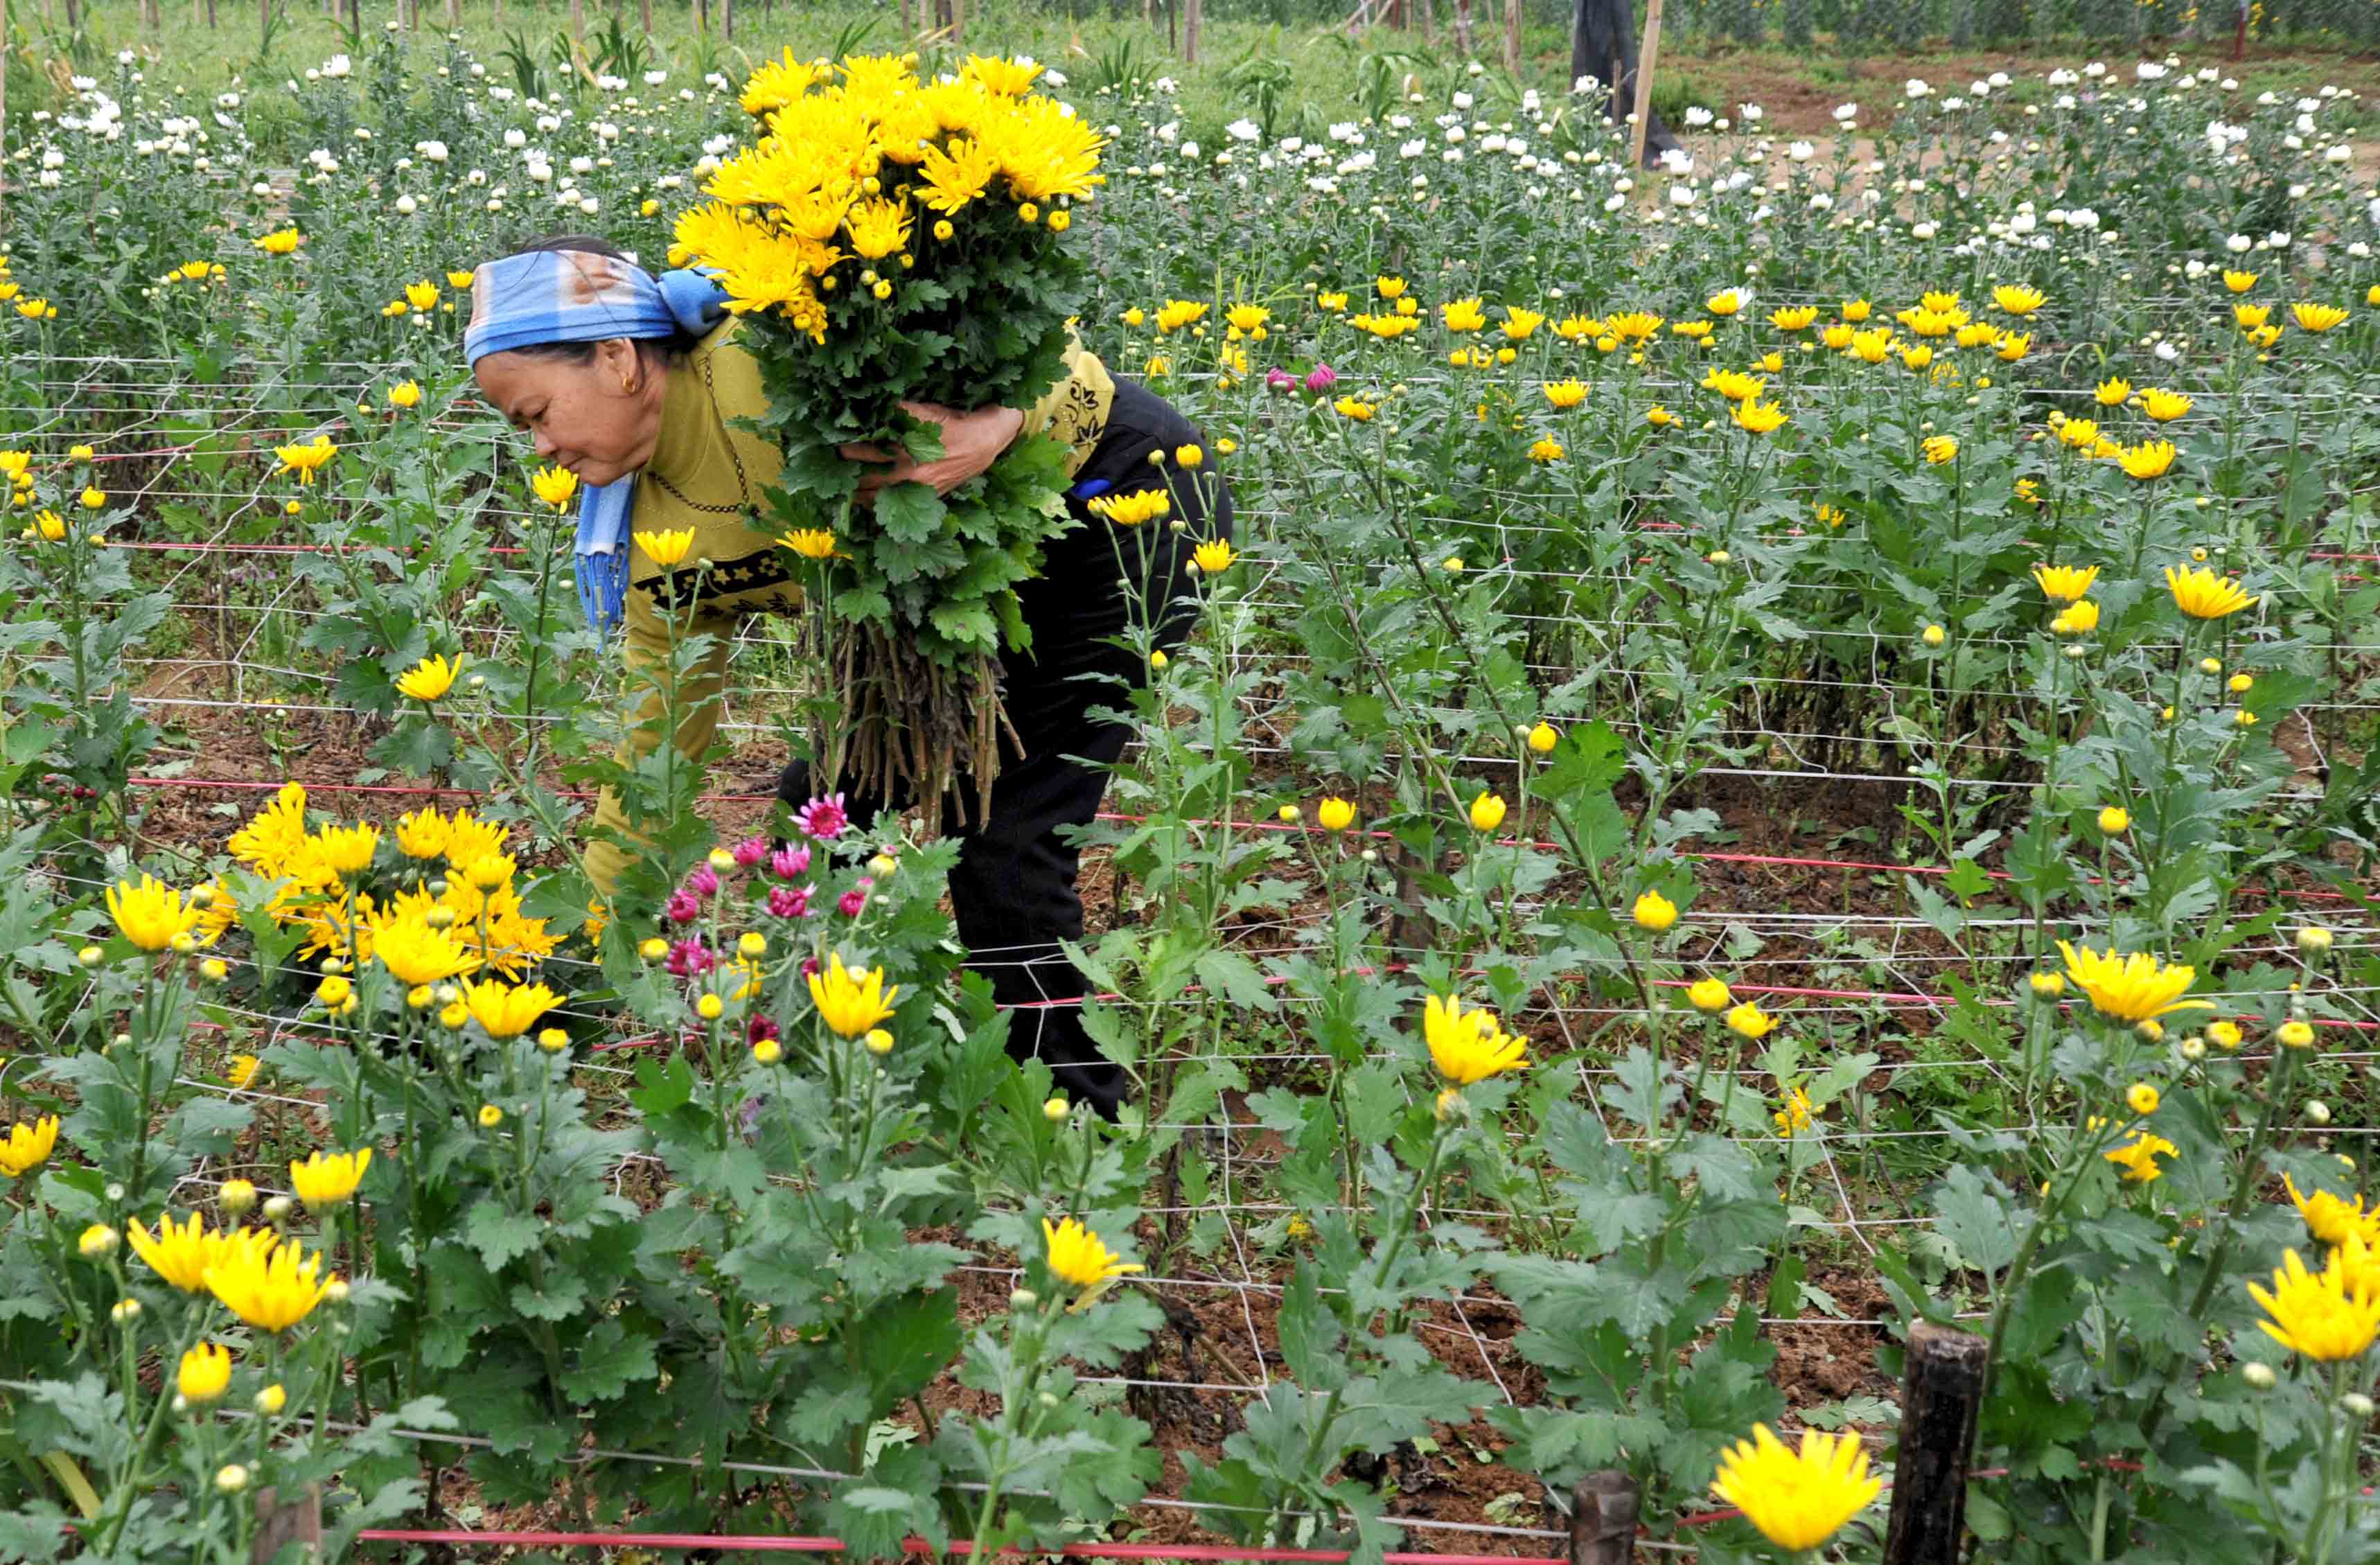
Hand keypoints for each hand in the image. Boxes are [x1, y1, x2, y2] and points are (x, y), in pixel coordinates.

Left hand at [841, 400, 1025, 503]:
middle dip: (847, 474)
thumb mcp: (925, 412)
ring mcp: (918, 490)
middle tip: (831, 469)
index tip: (833, 446)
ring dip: (858, 495)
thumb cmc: (953, 423)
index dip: (847, 450)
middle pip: (867, 480)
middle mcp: (910, 475)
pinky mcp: (926, 498)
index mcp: (907, 452)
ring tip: (842, 489)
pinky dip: (878, 505)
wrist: (984, 443)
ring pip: (879, 499)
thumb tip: (869, 408)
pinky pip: (896, 506)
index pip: (866, 453)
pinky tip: (866, 502)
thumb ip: (898, 412)